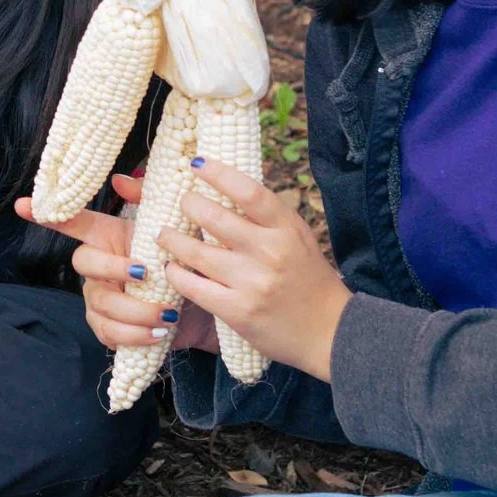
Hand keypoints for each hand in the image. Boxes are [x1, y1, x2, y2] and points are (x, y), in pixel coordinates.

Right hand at [19, 174, 217, 354]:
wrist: (202, 309)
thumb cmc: (183, 265)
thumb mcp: (176, 231)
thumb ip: (151, 202)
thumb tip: (121, 180)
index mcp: (109, 238)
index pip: (73, 223)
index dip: (47, 216)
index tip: (22, 206)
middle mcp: (98, 267)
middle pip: (84, 262)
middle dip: (114, 268)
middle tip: (148, 274)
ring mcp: (98, 299)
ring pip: (101, 304)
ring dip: (136, 310)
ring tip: (168, 313)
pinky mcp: (107, 329)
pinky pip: (109, 333)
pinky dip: (136, 335)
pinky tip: (159, 332)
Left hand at [156, 161, 349, 380]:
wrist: (332, 333)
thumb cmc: (311, 280)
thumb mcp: (298, 238)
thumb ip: (268, 217)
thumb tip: (229, 185)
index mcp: (286, 229)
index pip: (248, 191)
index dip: (218, 173)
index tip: (197, 163)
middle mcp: (269, 252)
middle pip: (213, 217)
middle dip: (188, 204)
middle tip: (182, 202)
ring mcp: (251, 282)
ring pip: (195, 252)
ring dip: (171, 239)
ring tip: (164, 234)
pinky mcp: (237, 311)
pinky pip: (192, 286)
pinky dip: (175, 273)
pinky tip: (170, 267)